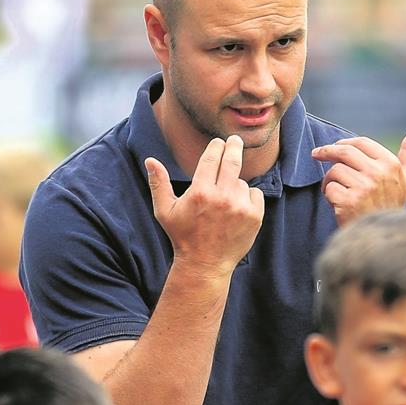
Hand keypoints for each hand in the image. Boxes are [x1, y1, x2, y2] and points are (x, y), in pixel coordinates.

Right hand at [145, 136, 264, 275]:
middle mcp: (222, 197)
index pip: (212, 158)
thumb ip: (159, 183)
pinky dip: (248, 197)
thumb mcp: (164, 211)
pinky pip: (255, 194)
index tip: (218, 142)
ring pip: (242, 181)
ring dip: (234, 184)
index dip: (216, 147)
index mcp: (200, 192)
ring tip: (224, 201)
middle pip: (233, 160)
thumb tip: (150, 160)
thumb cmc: (183, 236)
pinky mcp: (254, 216)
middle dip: (234, 146)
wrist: (205, 264)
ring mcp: (240, 206)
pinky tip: (236, 208)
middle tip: (235, 140)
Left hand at [312, 129, 405, 224]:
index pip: (362, 143)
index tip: (334, 146)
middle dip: (327, 152)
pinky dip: (328, 194)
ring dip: (329, 179)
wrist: (383, 238)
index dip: (345, 142)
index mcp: (391, 164)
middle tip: (316, 154)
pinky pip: (330, 188)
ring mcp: (364, 187)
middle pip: (345, 152)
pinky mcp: (349, 201)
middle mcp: (378, 174)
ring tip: (335, 189)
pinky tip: (335, 202)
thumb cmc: (391, 205)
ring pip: (335, 171)